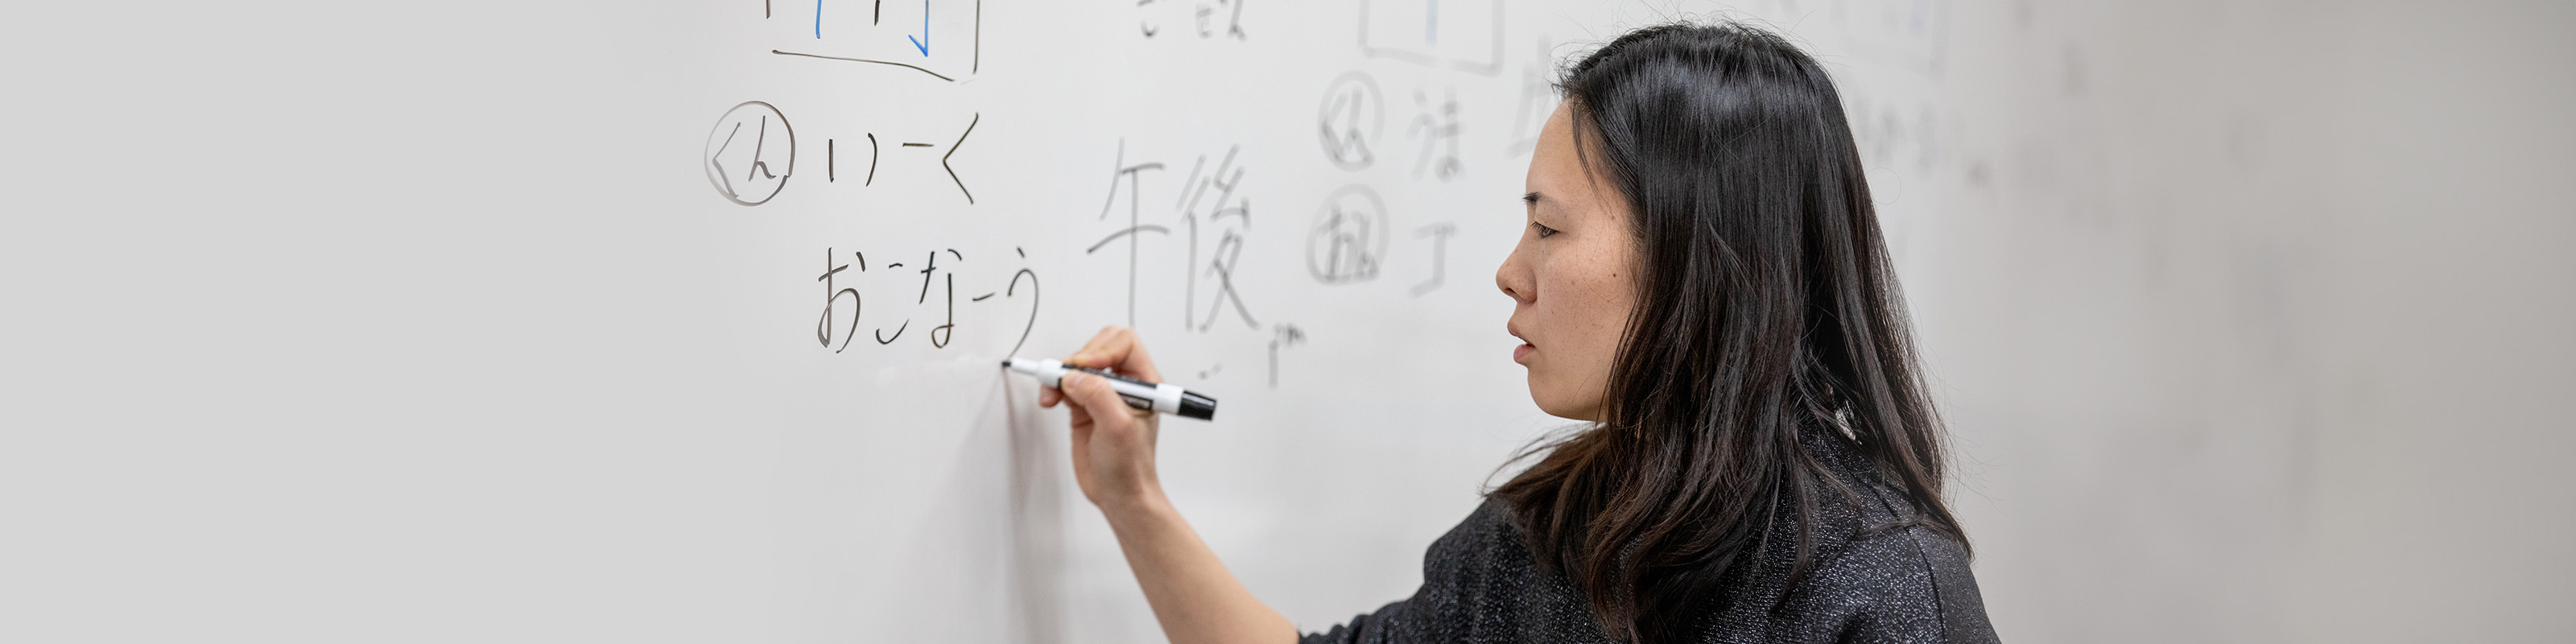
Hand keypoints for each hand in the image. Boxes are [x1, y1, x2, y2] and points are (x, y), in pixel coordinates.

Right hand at [1037, 326, 1165, 512]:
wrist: (1119, 495)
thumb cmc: (1131, 467)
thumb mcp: (1118, 428)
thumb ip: (1097, 395)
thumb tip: (1073, 375)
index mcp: (1146, 383)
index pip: (1125, 344)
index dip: (1102, 349)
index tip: (1083, 367)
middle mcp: (1125, 385)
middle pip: (1099, 348)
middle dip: (1078, 359)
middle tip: (1064, 376)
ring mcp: (1103, 395)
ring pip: (1078, 366)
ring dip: (1061, 374)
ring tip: (1050, 392)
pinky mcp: (1085, 408)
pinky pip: (1066, 385)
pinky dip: (1054, 387)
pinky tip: (1049, 399)